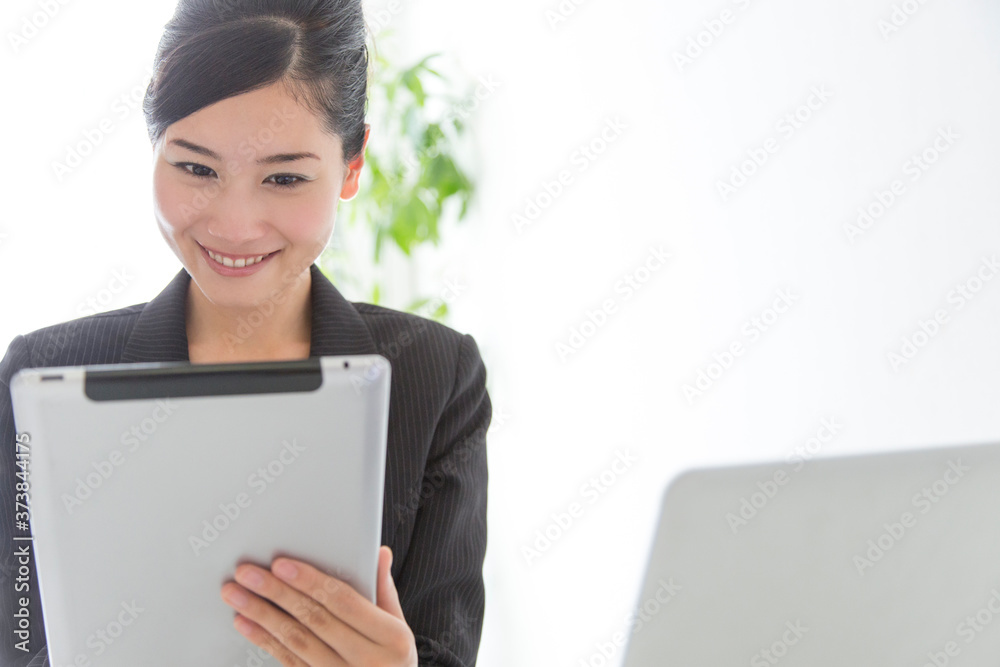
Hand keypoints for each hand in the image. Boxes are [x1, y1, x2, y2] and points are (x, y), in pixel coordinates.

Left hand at [220, 546, 417, 665]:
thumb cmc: (394, 660)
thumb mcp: (399, 625)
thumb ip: (384, 589)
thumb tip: (379, 552)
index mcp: (391, 638)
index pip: (345, 602)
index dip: (311, 581)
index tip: (282, 564)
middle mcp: (366, 660)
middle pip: (314, 619)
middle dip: (277, 593)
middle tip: (248, 574)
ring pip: (296, 641)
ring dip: (262, 616)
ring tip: (237, 595)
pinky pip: (289, 661)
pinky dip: (265, 641)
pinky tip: (246, 624)